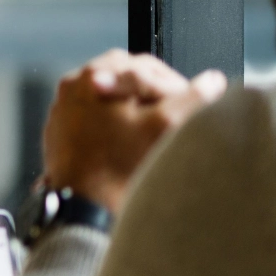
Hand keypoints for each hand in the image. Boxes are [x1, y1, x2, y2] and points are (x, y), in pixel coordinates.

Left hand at [42, 49, 228, 211]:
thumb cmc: (119, 167)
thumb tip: (213, 82)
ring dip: (135, 107)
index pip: (147, 68)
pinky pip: (95, 117)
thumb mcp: (165, 126)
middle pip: (126, 78)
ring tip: (154, 128)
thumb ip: (193, 98)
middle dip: (154, 93)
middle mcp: (72, 87)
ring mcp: (64, 109)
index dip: (176, 85)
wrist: (83, 206)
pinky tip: (130, 141)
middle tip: (175, 112)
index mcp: (94, 75)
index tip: (192, 103)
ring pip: (110, 96)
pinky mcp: (62, 132)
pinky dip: (115, 122)